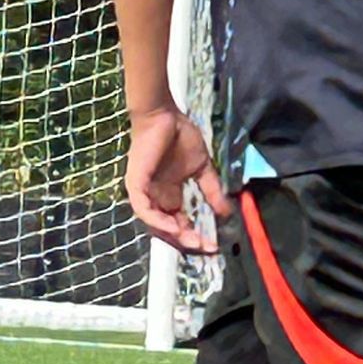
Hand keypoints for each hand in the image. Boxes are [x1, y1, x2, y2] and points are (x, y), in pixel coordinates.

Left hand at [125, 107, 231, 251]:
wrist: (164, 116)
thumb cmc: (179, 137)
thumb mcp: (201, 167)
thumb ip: (212, 189)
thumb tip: (226, 211)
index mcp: (169, 195)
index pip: (180, 223)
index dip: (195, 235)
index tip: (213, 244)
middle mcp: (156, 198)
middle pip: (168, 229)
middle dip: (186, 241)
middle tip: (205, 247)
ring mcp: (144, 192)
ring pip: (155, 223)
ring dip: (173, 235)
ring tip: (192, 241)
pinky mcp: (136, 184)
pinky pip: (143, 209)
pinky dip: (158, 220)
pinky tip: (174, 226)